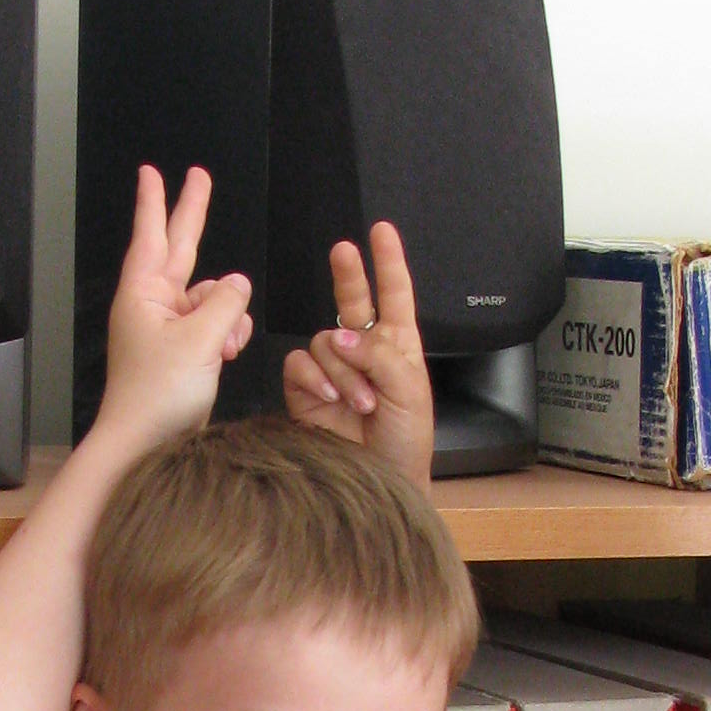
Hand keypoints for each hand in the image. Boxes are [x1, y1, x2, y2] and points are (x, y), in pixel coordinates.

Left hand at [93, 165, 252, 452]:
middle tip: (199, 177)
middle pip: (180, 250)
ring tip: (226, 347)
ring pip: (212, 299)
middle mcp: (153, 304)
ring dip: (228, 315)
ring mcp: (168, 328)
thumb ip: (226, 303)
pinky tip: (228, 355)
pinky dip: (227, 335)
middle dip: (193, 216)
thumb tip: (238, 283)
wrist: (143, 445)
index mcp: (144, 293)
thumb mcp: (201, 340)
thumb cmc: (158, 393)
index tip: (152, 171)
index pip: (152, 234)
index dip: (157, 201)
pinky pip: (215, 326)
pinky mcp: (183, 351)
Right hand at [282, 223, 436, 489]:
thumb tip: (340, 336)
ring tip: (361, 402)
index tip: (382, 231)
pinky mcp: (306, 389)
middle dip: (349, 274)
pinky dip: (315, 377)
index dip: (389, 262)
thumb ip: (379, 354)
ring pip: (325, 341)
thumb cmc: (405, 439)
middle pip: (352, 300)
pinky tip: (328, 396)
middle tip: (343, 250)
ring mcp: (333, 369)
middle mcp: (364, 352)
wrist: (379, 480)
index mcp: (398, 346)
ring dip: (343, 369)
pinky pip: (300, 364)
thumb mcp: (409, 390)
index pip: (394, 295)